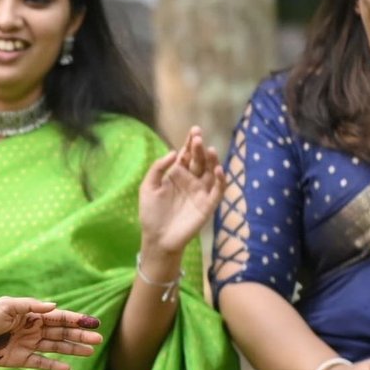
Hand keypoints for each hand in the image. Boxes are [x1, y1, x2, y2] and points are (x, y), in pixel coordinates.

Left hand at [0, 297, 105, 369]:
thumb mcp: (8, 305)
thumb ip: (31, 306)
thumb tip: (54, 307)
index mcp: (32, 315)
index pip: (59, 317)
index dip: (77, 319)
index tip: (94, 322)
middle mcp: (33, 330)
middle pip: (61, 332)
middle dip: (80, 335)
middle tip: (98, 339)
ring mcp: (28, 345)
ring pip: (55, 347)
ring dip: (72, 349)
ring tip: (90, 351)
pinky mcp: (20, 359)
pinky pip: (40, 362)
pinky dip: (53, 365)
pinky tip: (68, 368)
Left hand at [139, 126, 225, 257]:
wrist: (157, 238)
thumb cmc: (151, 213)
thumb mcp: (147, 187)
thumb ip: (158, 168)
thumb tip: (173, 153)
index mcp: (177, 174)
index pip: (186, 155)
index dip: (190, 143)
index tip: (194, 130)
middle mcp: (191, 180)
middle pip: (199, 160)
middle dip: (200, 149)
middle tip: (198, 138)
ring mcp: (200, 192)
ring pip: (211, 172)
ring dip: (212, 161)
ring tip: (210, 150)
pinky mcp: (208, 205)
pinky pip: (218, 190)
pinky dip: (221, 180)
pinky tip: (218, 170)